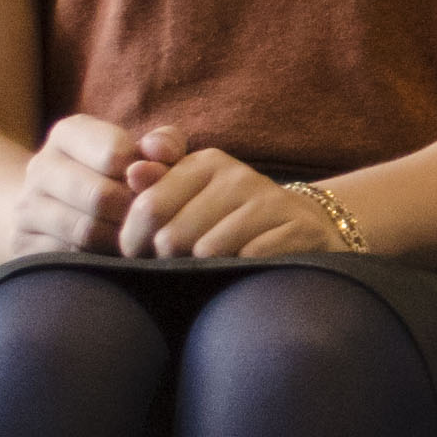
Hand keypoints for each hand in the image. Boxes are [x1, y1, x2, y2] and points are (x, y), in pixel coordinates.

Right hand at [8, 114, 152, 254]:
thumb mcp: (140, 152)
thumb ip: (162, 145)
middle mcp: (40, 166)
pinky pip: (70, 258)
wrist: (54, 208)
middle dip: (133, 212)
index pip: (115, 152)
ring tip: (132, 236)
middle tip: (148, 220)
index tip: (151, 185)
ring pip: (86, 231)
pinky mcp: (23, 244)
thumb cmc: (115, 176)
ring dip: (119, 239)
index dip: (146, 174)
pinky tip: (109, 253)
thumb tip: (161, 155)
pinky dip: (98, 260)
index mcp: (68, 133)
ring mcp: (26, 207)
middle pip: (101, 196)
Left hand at [115, 136, 338, 260]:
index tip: (143, 254)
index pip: (148, 207)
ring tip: (214, 268)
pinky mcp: (299, 228)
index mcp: (205, 163)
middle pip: (173, 236)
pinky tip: (245, 269)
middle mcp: (238, 175)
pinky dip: (242, 273)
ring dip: (206, 271)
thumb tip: (134, 172)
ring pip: (208, 252)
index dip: (136, 241)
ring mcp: (271, 200)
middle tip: (182, 265)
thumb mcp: (189, 197)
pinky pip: (249, 260)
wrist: (302, 226)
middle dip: (170, 261)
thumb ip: (153, 187)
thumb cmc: (230, 219)